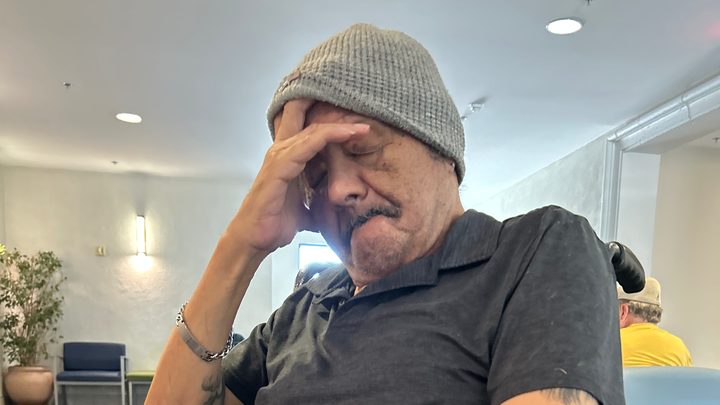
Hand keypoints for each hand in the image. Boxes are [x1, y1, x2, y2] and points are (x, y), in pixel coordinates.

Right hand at [223, 99, 369, 257]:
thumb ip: (321, 199)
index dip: (330, 118)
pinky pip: (305, 146)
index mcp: (289, 156)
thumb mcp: (308, 207)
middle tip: (358, 104)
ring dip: (338, 126)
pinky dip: (325, 137)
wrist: (255, 239)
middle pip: (303, 115)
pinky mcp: (278, 168)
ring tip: (361, 126)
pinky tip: (343, 135)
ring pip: (311, 131)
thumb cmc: (276, 220)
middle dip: (329, 106)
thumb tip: (342, 207)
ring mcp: (278, 158)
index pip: (308, 127)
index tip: (357, 120)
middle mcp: (282, 151)